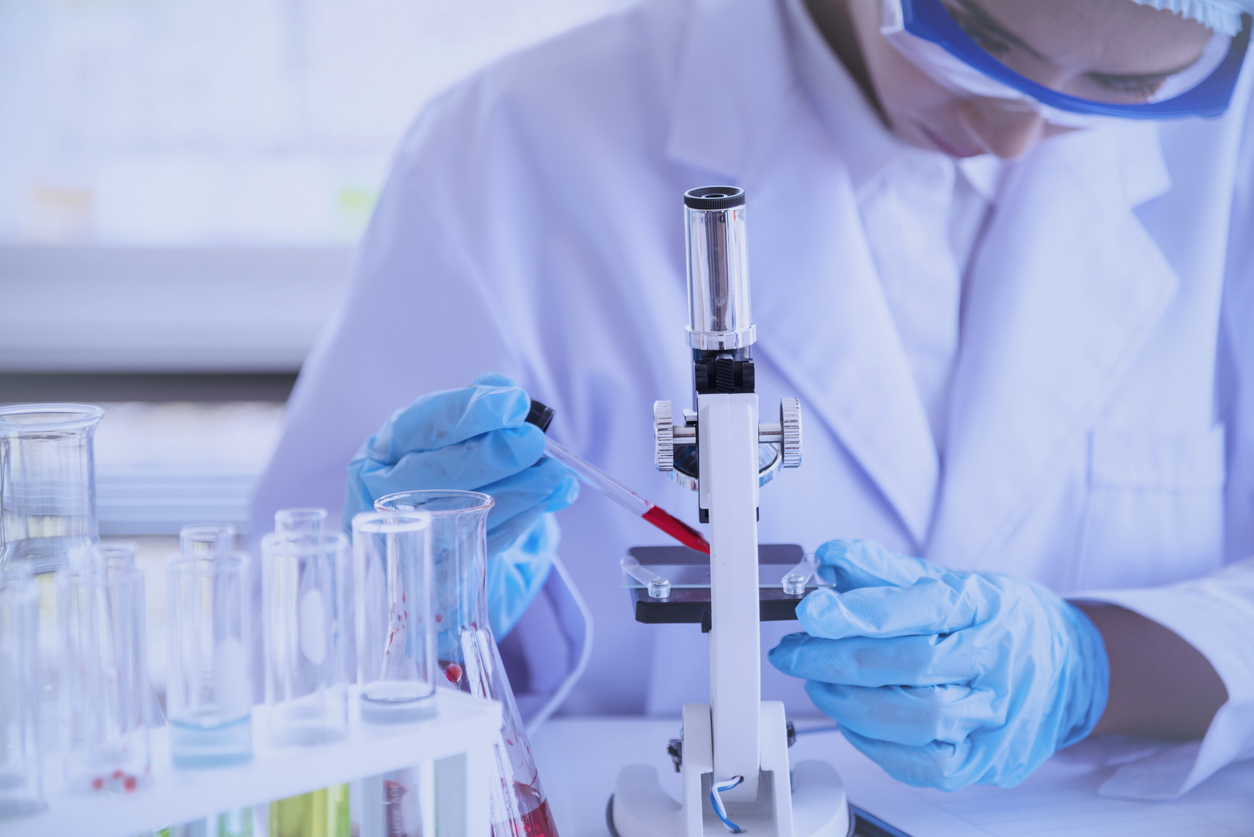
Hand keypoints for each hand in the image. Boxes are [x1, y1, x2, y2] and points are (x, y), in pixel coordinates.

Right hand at [345, 372, 577, 635]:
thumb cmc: (447, 469)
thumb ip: (477, 407)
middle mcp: (383, 494)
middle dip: (493, 455)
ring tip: (557, 473)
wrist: (438, 529)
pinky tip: (549, 498)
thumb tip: (503, 392)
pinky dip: (523, 518)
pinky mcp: (437, 572)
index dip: (471, 411)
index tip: (515, 403)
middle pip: (437, 474)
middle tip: (535, 441)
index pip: (423, 424)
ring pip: (465, 511)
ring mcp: (407, 536)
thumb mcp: (455, 433)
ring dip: (520, 490)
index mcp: (385, 449)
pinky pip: (484, 542)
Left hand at [769, 539, 1108, 789]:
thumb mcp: (950, 581)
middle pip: (910, 666)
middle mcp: (998, 661)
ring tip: (820, 684)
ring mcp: (999, 716)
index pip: (917, 609)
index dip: (856, 612)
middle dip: (837, 660)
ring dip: (851, 705)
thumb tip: (830, 557)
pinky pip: (925, 765)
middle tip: (795, 653)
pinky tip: (853, 721)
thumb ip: (885, 572)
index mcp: (986, 606)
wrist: (1069, 668)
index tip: (811, 612)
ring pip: (917, 720)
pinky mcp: (991, 760)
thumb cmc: (1002, 621)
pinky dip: (877, 745)